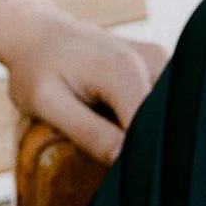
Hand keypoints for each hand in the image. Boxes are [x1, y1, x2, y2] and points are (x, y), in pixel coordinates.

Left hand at [0, 2, 165, 166]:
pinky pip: (164, 102)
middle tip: (105, 148)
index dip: (136, 156)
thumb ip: (88, 133)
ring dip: (146, 131)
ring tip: (105, 126)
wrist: (38, 34)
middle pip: (165, 122)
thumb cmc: (36, 69)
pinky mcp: (162, 64)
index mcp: (125, 70)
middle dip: (143, 144)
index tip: (113, 171)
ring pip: (169, 114)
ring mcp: (162, 59)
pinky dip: (146, 117)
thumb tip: (124, 159)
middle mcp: (153, 60)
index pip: (150, 130)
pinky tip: (116, 115)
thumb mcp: (48, 104)